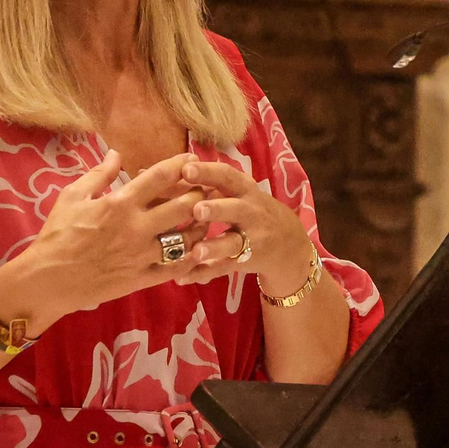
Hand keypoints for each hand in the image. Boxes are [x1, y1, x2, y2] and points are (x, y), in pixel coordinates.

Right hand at [0, 150, 216, 322]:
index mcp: (120, 203)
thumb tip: (116, 152)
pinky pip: (177, 268)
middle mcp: (137, 227)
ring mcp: (143, 255)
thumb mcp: (72, 196)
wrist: (48, 280)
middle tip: (205, 188)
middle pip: (184, 205)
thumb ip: (98, 174)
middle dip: (200, 193)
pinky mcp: (143, 278)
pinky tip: (197, 248)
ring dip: (200, 225)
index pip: (161, 177)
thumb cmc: (57, 235)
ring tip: (206, 217)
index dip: (181, 164)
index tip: (191, 159)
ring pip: (187, 238)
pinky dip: (192, 257)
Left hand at [174, 161, 316, 295]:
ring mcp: (252, 239)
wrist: (289, 244)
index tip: (186, 170)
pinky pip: (224, 268)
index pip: (227, 176)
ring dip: (214, 247)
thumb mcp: (239, 193)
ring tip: (196, 251)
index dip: (208, 173)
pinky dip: (204, 273)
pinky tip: (183, 277)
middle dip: (217, 208)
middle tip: (197, 210)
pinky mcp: (247, 261)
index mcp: (245, 190)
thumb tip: (159, 171)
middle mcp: (251, 212)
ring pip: (233, 242)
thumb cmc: (251, 210)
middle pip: (235, 208)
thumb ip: (208, 183)